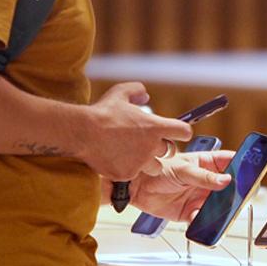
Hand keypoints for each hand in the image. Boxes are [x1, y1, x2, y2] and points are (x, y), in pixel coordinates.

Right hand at [76, 82, 191, 179]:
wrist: (83, 133)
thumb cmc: (102, 111)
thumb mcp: (120, 92)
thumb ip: (137, 91)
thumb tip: (146, 96)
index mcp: (155, 127)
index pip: (184, 131)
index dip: (182, 131)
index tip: (176, 131)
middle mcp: (152, 146)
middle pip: (171, 151)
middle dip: (163, 147)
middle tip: (148, 143)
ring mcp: (140, 162)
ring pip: (155, 167)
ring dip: (149, 162)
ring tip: (133, 154)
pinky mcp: (127, 174)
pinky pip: (134, 175)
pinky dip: (127, 169)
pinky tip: (115, 160)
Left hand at [128, 150, 233, 221]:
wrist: (136, 186)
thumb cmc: (157, 168)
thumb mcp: (184, 170)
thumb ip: (204, 177)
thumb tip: (226, 180)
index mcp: (207, 163)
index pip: (230, 162)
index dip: (243, 166)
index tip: (254, 172)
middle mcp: (206, 181)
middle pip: (229, 188)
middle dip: (235, 194)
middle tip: (241, 198)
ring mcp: (199, 197)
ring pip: (218, 206)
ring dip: (221, 211)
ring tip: (223, 214)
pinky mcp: (190, 213)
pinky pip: (202, 220)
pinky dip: (204, 223)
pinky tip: (201, 221)